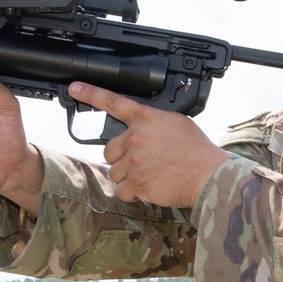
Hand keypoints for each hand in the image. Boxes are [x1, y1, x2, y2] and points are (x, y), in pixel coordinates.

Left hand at [68, 82, 229, 206]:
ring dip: (128, 177)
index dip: (90, 93)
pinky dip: (132, 193)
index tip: (74, 88)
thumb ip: (153, 123)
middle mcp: (137, 138)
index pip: (113, 102)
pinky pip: (121, 191)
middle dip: (121, 158)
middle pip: (109, 150)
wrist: (208, 173)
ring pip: (115, 172)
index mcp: (146, 119)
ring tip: (150, 175)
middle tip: (141, 162)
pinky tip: (148, 188)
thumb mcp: (176, 123)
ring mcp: (135, 161)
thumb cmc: (196, 150)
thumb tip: (142, 128)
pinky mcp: (137, 183)